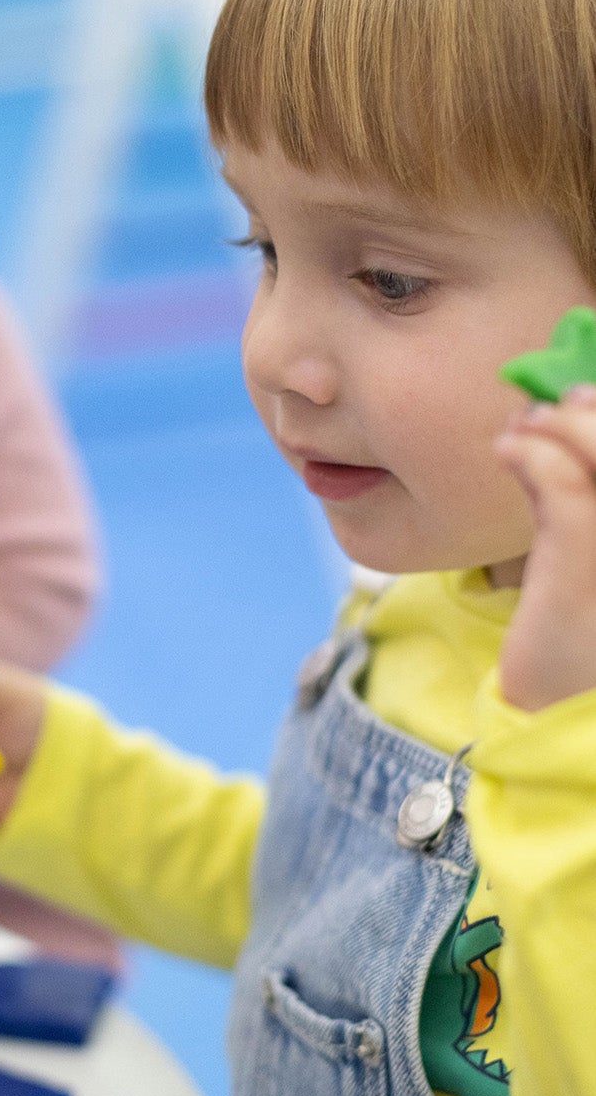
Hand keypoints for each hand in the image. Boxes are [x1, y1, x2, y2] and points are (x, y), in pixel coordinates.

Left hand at [496, 388, 595, 709]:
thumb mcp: (588, 543)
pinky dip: (531, 453)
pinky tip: (507, 450)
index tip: (582, 395)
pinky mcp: (585, 569)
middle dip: (590, 412)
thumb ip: (579, 484)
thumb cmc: (582, 616)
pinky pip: (562, 488)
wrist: (561, 700)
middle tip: (549, 409)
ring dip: (559, 424)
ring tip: (522, 430)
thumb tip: (554, 406)